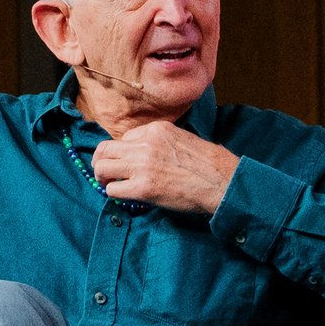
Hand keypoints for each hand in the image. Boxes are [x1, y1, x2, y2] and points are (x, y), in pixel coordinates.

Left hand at [91, 122, 239, 213]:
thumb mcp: (183, 139)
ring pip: (103, 167)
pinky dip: (115, 194)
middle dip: (102, 162)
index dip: (123, 152)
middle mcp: (146, 144)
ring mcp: (143, 166)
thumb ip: (161, 142)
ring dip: (103, 178)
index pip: (125, 137)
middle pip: (105, 149)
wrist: (222, 182)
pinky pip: (113, 190)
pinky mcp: (143, 188)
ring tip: (111, 185)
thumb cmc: (209, 164)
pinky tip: (125, 196)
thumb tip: (143, 154)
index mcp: (156, 129)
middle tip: (107, 174)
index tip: (127, 163)